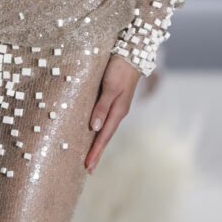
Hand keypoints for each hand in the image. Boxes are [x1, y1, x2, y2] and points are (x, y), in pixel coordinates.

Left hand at [85, 55, 141, 173]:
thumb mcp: (110, 87)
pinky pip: (106, 120)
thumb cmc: (120, 68)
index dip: (95, 152)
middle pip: (105, 137)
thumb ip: (101, 107)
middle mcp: (118, 112)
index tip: (88, 167)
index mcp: (117, 111)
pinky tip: (95, 133)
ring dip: (98, 143)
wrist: (133, 52)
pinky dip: (100, 131)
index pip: (103, 136)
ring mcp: (117, 107)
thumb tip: (94, 128)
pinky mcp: (115, 99)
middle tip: (88, 169)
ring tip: (91, 156)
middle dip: (97, 153)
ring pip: (106, 130)